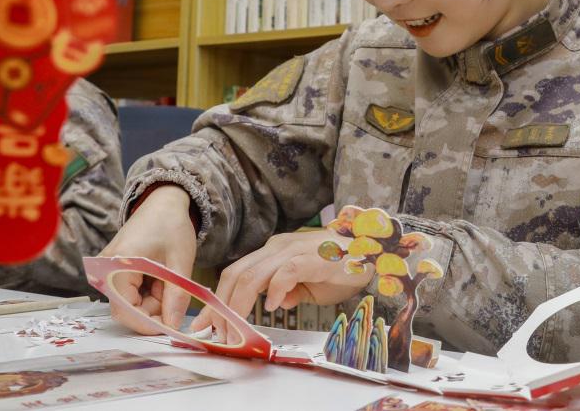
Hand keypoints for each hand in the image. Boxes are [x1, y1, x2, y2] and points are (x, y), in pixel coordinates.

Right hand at [98, 184, 195, 333]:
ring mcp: (107, 270)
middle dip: (153, 312)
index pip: (126, 310)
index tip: (172, 330)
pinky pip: (129, 293)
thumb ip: (176, 296)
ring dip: (153, 302)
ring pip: (130, 303)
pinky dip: (148, 293)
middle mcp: (106, 269)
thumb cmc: (172, 226)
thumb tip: (174, 327)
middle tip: (175, 299)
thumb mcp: (180, 262)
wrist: (163, 202)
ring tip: (169, 280)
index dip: (148, 325)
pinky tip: (161, 278)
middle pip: (126, 309)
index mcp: (119, 263)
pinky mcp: (112, 271)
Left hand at [192, 229, 372, 344]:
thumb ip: (289, 289)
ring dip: (240, 305)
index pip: (236, 273)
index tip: (207, 323)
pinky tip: (273, 307)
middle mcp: (278, 248)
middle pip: (236, 274)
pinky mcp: (311, 258)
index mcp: (273, 252)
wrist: (372, 251)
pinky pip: (286, 273)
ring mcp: (293, 251)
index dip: (219, 298)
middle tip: (217, 332)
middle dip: (222, 306)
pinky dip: (274, 291)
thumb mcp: (308, 282)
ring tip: (237, 327)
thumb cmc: (341, 266)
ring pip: (253, 275)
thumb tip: (275, 302)